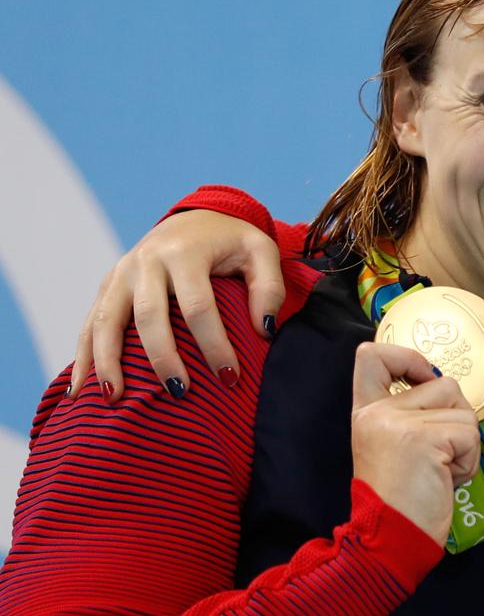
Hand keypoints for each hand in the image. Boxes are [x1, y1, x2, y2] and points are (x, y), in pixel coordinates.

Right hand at [70, 210, 283, 399]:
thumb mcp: (262, 251)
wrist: (197, 215)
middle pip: (148, 317)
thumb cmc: (232, 241)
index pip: (198, 306)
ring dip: (108, 362)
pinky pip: (88, 324)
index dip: (213, 344)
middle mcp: (146, 261)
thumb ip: (269, 288)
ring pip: (106, 321)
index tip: (229, 378)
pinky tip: (82, 390)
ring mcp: (121, 274)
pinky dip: (83, 357)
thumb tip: (265, 330)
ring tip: (115, 400)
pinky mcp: (107, 287)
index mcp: (185, 252)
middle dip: (162, 359)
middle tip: (180, 394)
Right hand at [351, 342, 480, 543]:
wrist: (389, 541)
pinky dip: (468, 461)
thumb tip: (446, 388)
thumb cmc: (401, 501)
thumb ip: (410, 415)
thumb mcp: (393, 447)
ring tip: (440, 471)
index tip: (423, 379)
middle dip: (457, 419)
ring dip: (465, 444)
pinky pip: (470, 435)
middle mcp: (378, 412)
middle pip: (443, 383)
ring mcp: (399, 423)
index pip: (372, 355)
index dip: (408, 357)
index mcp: (366, 412)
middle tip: (438, 456)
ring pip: (464, 410)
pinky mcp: (424, 438)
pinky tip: (445, 479)